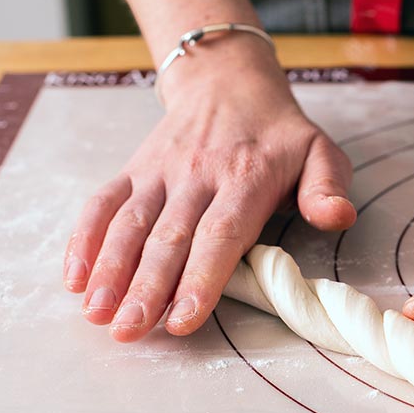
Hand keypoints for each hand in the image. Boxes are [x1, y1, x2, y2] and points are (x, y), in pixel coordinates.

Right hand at [63, 40, 355, 340]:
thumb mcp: (320, 151)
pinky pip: (104, 203)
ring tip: (98, 314)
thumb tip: (339, 216)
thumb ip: (328, 186)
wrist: (228, 81)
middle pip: (168, 238)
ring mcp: (160, 172)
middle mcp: (197, 175)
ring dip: (110, 271)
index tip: (183, 319)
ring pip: (130, 224)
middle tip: (129, 331)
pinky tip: (74, 279)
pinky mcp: (134, 169)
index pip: (220, 234)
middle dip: (146, 288)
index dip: (201, 278)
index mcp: (245, 178)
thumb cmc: (279, 134)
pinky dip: (85, 239)